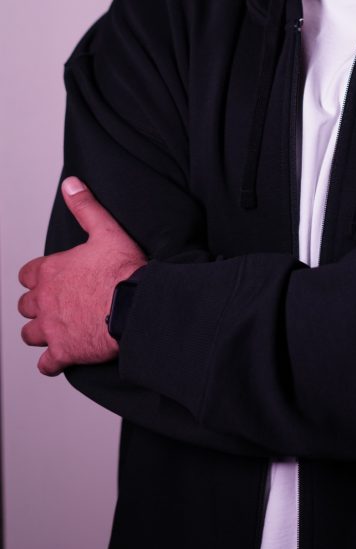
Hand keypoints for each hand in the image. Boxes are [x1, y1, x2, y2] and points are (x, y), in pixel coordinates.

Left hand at [18, 177, 147, 375]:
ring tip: (55, 330)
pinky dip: (51, 363)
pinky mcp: (64, 352)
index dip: (37, 277)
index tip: (49, 279)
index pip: (27, 275)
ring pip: (30, 334)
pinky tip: (61, 359)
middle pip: (26, 306)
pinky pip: (47, 364)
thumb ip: (85, 207)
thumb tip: (71, 184)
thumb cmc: (123, 270)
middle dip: (37, 305)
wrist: (137, 305)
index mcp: (51, 271)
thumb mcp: (106, 230)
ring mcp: (52, 328)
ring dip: (40, 332)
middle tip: (55, 304)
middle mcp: (45, 301)